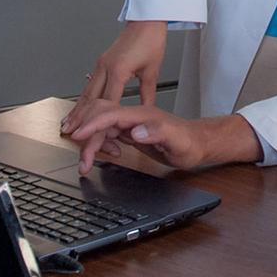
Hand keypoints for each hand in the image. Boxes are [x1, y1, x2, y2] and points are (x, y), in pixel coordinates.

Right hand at [62, 20, 167, 134]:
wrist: (147, 20)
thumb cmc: (151, 40)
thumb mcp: (152, 71)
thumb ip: (147, 95)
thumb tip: (145, 112)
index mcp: (119, 71)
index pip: (108, 104)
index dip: (100, 122)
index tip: (95, 135)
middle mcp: (106, 67)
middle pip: (89, 99)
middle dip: (79, 118)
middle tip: (70, 133)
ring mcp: (102, 64)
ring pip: (86, 91)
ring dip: (76, 108)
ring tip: (67, 123)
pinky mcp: (102, 62)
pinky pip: (90, 84)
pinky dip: (83, 98)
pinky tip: (79, 105)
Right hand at [65, 105, 261, 173]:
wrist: (198, 142)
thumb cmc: (190, 142)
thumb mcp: (178, 140)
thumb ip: (157, 133)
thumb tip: (136, 132)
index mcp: (141, 115)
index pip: (109, 114)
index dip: (92, 125)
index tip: (78, 136)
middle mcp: (133, 115)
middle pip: (99, 116)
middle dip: (84, 134)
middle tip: (81, 159)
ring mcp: (130, 122)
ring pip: (101, 125)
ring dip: (89, 141)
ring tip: (85, 162)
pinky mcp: (130, 130)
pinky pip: (107, 131)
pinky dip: (100, 142)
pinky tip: (106, 153)